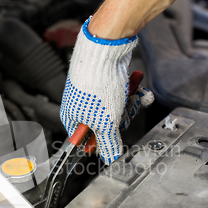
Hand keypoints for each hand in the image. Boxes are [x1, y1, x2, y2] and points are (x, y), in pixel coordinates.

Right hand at [60, 17, 152, 164]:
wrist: (104, 48)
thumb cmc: (97, 83)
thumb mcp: (105, 122)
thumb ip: (108, 144)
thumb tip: (110, 159)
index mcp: (72, 118)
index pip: (87, 141)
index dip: (103, 142)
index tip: (114, 139)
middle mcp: (80, 105)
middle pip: (105, 124)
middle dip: (121, 118)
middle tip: (123, 112)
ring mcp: (94, 92)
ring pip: (116, 108)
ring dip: (129, 103)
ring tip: (133, 95)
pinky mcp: (105, 81)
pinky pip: (121, 94)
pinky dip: (130, 91)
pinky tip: (135, 86)